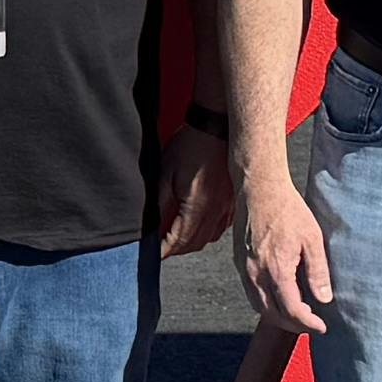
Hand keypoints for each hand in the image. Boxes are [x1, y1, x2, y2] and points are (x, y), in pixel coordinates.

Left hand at [155, 120, 237, 261]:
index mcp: (196, 208)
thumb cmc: (191, 145)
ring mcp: (226, 207)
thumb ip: (159, 202)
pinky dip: (206, 232)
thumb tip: (150, 224)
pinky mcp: (232, 200)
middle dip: (175, 250)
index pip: (178, 241)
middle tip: (160, 247)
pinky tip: (197, 226)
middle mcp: (214, 212)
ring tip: (175, 238)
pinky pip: (220, 227)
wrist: (215, 127)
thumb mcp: (165, 173)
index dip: (163, 250)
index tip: (152, 254)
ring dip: (190, 243)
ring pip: (208, 238)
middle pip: (193, 244)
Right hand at [237, 166, 336, 335]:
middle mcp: (256, 274)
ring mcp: (245, 269)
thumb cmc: (286, 209)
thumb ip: (318, 271)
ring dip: (278, 316)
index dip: (308, 324)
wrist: (259, 189)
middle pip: (272, 314)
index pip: (292, 311)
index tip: (320, 327)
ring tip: (297, 314)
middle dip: (293, 325)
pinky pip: (251, 293)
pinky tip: (279, 296)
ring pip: (259, 307)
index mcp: (277, 270)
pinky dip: (265, 303)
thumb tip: (324, 298)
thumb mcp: (312, 239)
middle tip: (311, 324)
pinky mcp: (240, 263)